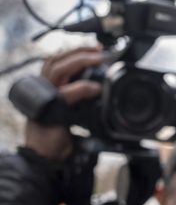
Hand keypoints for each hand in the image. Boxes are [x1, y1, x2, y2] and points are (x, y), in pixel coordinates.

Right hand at [24, 46, 103, 161]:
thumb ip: (82, 100)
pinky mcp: (51, 110)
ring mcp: (45, 98)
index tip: (95, 49)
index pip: (57, 62)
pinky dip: (82, 88)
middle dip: (78, 51)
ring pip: (57, 69)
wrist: (46, 155)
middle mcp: (44, 89)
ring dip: (78, 61)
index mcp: (48, 88)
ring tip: (97, 59)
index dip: (74, 53)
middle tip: (98, 49)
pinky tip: (96, 87)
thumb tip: (102, 90)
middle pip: (56, 60)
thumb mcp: (73, 113)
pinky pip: (67, 93)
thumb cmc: (58, 135)